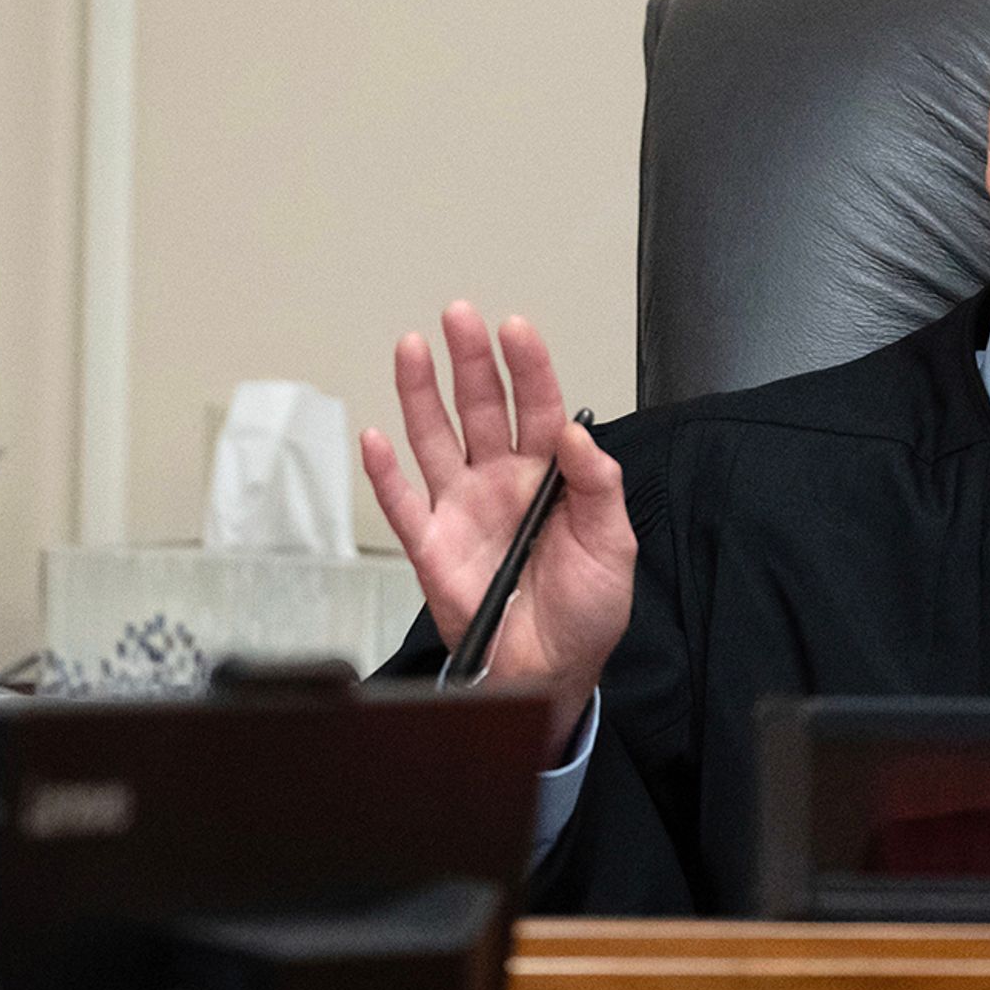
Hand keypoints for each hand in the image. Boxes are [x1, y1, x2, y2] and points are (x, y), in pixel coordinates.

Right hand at [358, 302, 634, 756]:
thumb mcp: (614, 546)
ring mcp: (462, 509)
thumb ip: (598, 486)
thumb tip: (576, 431)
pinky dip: (384, 473)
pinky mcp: (432, 547)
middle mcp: (500, 480)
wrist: (551, 673)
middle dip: (470, 361)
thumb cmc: (588, 610)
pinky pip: (403, 504)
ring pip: (435, 439)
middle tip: (458, 316)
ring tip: (411, 348)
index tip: (514, 328)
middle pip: (480, 407)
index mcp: (549, 474)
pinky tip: (375, 438)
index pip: (537, 406)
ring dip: (420, 394)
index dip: (527, 366)